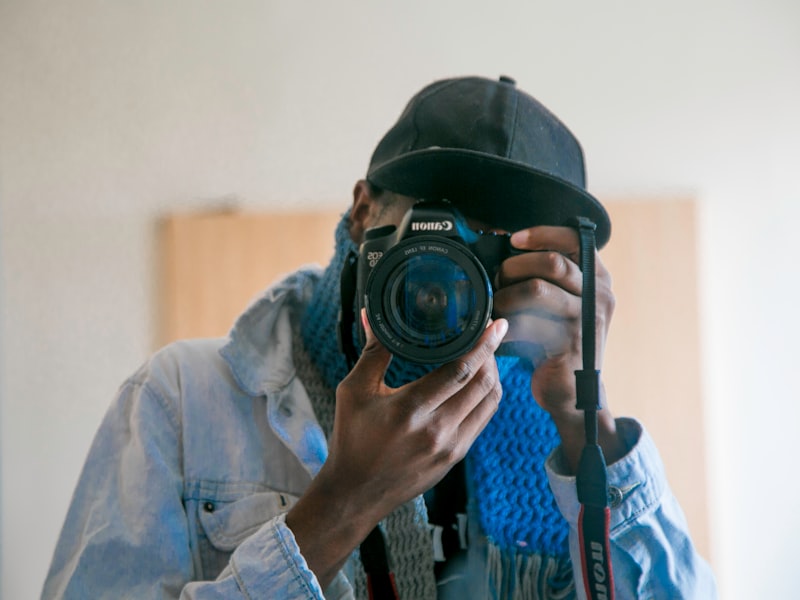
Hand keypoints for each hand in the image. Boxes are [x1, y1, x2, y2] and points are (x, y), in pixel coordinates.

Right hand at [286, 313, 507, 586]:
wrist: (356, 492)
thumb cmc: (351, 438)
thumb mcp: (354, 391)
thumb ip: (373, 352)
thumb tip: (374, 315)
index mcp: (411, 409)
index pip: (461, 371)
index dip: (483, 344)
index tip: (496, 325)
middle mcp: (437, 430)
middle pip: (483, 384)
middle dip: (491, 354)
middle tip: (488, 334)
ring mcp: (450, 447)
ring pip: (489, 402)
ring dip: (492, 375)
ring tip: (484, 356)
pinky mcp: (455, 458)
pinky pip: (482, 419)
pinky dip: (485, 397)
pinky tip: (476, 384)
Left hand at [493, 225, 623, 470]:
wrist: (571, 393)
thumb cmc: (556, 341)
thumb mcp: (560, 302)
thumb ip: (546, 275)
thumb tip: (504, 247)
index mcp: (598, 277)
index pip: (574, 238)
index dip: (541, 234)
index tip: (513, 239)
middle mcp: (600, 294)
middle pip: (552, 262)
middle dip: (514, 267)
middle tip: (496, 281)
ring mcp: (588, 320)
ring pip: (537, 289)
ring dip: (506, 296)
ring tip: (495, 307)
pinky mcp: (572, 344)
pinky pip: (529, 323)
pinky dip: (506, 325)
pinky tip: (498, 331)